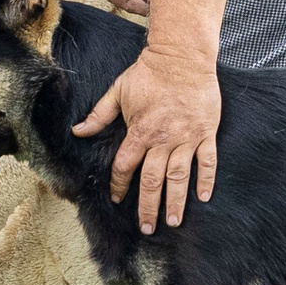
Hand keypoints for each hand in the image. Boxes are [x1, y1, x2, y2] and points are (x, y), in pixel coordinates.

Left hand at [73, 46, 220, 231]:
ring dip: (176, 201)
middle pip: (153, 180)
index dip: (120, 185)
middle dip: (149, 207)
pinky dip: (206, 179)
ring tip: (174, 221)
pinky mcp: (206, 132)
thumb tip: (78, 131)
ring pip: (180, 177)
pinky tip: (204, 197)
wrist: (182, 56)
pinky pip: (207, 161)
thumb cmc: (149, 72)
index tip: (117, 199)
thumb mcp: (118, 91)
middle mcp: (163, 139)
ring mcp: (187, 137)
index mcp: (140, 131)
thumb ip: (99, 115)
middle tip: (148, 228)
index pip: (126, 167)